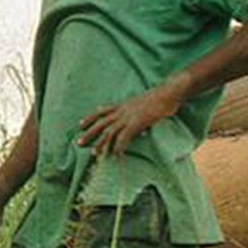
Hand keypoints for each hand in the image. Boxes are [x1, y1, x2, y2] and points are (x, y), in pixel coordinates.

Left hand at [75, 75, 190, 156]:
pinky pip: (124, 137)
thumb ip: (137, 114)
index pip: (102, 110)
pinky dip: (119, 147)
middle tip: (79, 143)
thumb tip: (139, 128)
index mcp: (123, 104)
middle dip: (89, 133)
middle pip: (100, 122)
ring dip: (101, 143)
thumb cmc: (160, 98)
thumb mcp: (143, 104)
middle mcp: (122, 110)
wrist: (168, 92)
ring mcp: (128, 116)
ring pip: (109, 131)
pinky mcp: (136, 123)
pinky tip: (117, 155)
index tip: (80, 124)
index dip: (90, 117)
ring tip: (95, 154)